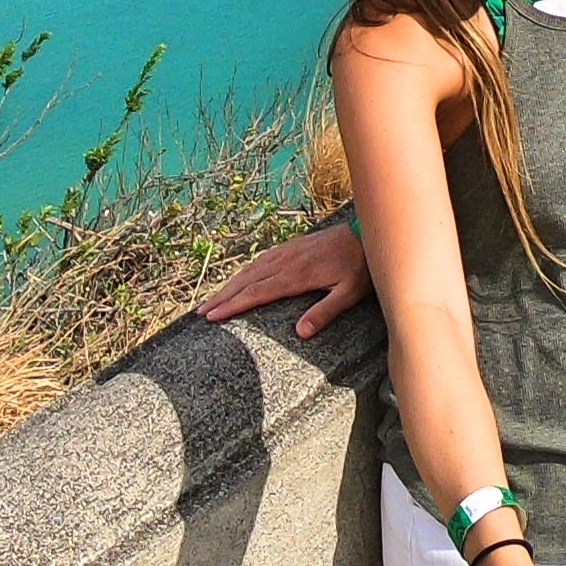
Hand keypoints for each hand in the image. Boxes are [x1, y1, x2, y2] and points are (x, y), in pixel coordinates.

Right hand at [195, 223, 372, 338]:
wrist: (365, 233)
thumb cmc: (359, 268)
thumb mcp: (348, 293)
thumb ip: (325, 312)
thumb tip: (300, 332)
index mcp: (296, 275)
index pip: (256, 293)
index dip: (233, 305)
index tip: (212, 316)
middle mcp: (285, 262)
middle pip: (246, 281)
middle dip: (222, 297)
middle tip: (201, 312)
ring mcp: (286, 252)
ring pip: (250, 269)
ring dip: (229, 285)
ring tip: (212, 299)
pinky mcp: (290, 247)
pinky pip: (260, 260)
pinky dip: (244, 272)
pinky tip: (238, 280)